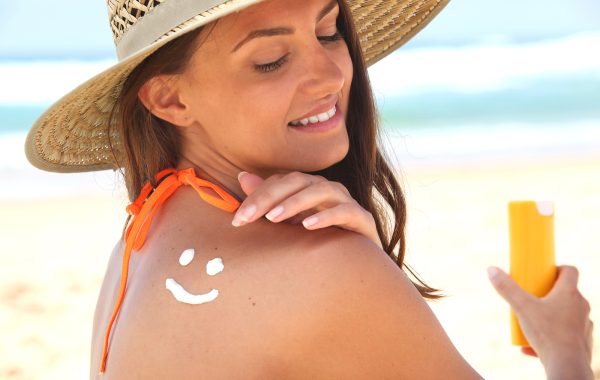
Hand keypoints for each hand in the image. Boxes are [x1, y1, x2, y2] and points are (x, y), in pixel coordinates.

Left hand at [231, 171, 382, 248]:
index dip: (258, 195)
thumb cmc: (320, 246)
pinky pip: (346, 211)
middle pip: (299, 181)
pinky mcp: (364, 221)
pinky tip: (308, 226)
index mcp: (310, 189)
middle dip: (271, 197)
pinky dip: (327, 216)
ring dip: (296, 202)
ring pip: (322, 190)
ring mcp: (348, 203)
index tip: (238, 218)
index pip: (281, 182)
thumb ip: (268, 203)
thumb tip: (242, 177)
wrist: (358, 271)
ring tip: (274, 218)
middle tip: (248, 217)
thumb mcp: (289, 226)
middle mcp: (329, 191)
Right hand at [487, 265, 593, 379]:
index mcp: (570, 293)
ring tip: (531, 323)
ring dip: (549, 315)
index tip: (543, 274)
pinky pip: (564, 334)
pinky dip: (550, 336)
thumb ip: (506, 288)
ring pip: (566, 314)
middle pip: (567, 292)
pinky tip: (531, 346)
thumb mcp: (521, 307)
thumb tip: (491, 269)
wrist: (566, 364)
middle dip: (548, 293)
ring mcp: (584, 324)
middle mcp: (581, 306)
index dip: (557, 269)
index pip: (570, 270)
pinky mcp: (583, 341)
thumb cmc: (546, 333)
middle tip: (532, 297)